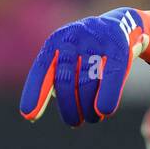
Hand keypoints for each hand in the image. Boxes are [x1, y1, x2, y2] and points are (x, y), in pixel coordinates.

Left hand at [20, 8, 149, 125]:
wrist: (120, 27)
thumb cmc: (86, 52)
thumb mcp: (67, 58)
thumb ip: (53, 80)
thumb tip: (31, 113)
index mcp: (56, 42)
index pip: (42, 69)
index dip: (35, 93)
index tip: (29, 115)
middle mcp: (73, 39)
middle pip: (65, 81)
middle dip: (69, 108)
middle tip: (74, 122)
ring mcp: (96, 42)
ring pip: (87, 83)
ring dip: (89, 108)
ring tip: (92, 117)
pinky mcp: (118, 49)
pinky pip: (111, 76)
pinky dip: (107, 96)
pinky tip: (104, 110)